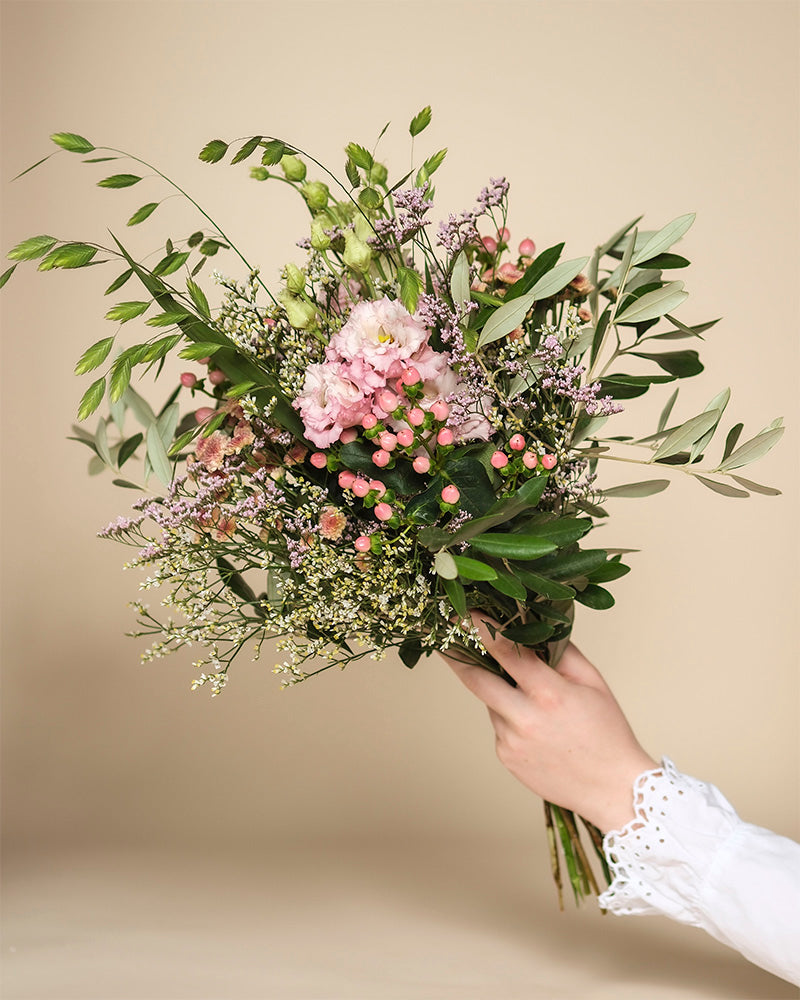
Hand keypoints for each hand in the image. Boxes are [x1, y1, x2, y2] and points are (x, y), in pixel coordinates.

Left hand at [443, 612, 656, 832]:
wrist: (613, 790)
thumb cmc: (607, 732)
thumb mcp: (593, 683)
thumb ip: (563, 651)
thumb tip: (536, 626)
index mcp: (549, 695)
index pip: (507, 653)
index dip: (483, 629)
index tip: (466, 612)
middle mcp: (524, 719)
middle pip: (476, 680)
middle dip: (457, 656)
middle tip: (444, 638)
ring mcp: (510, 741)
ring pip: (492, 703)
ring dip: (501, 692)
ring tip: (535, 702)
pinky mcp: (506, 757)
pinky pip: (499, 725)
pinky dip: (510, 717)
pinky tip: (538, 729)